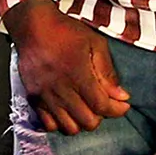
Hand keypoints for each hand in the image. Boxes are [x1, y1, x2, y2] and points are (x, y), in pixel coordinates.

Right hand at [4, 0, 129, 133]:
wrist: (32, 26)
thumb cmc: (65, 31)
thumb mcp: (95, 43)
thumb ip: (107, 71)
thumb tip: (120, 96)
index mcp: (78, 75)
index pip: (102, 106)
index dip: (117, 110)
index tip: (122, 105)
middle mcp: (61, 90)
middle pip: (87, 122)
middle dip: (101, 116)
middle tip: (102, 103)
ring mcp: (45, 96)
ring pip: (69, 128)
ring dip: (81, 121)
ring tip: (85, 108)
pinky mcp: (33, 97)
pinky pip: (48, 124)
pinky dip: (61, 122)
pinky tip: (67, 110)